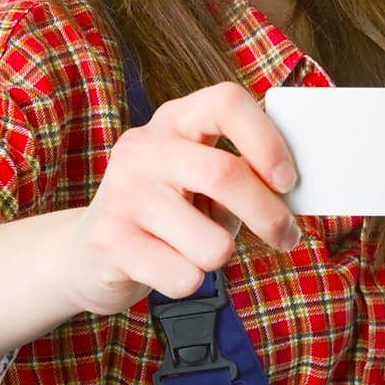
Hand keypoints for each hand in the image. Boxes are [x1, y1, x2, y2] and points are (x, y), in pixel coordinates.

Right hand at [61, 81, 300, 315]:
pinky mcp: (110, 241)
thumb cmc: (169, 215)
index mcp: (175, 120)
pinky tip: (167, 268)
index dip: (267, 140)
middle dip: (269, 215)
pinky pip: (184, 277)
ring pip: (212, 243)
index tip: (288, 181)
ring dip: (221, 257)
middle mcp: (145, 147)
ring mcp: (123, 192)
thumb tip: (294, 193)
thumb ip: (244, 176)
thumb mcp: (204, 183)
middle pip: (225, 174)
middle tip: (285, 237)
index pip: (227, 102)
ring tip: (198, 250)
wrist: (90, 254)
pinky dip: (190, 282)